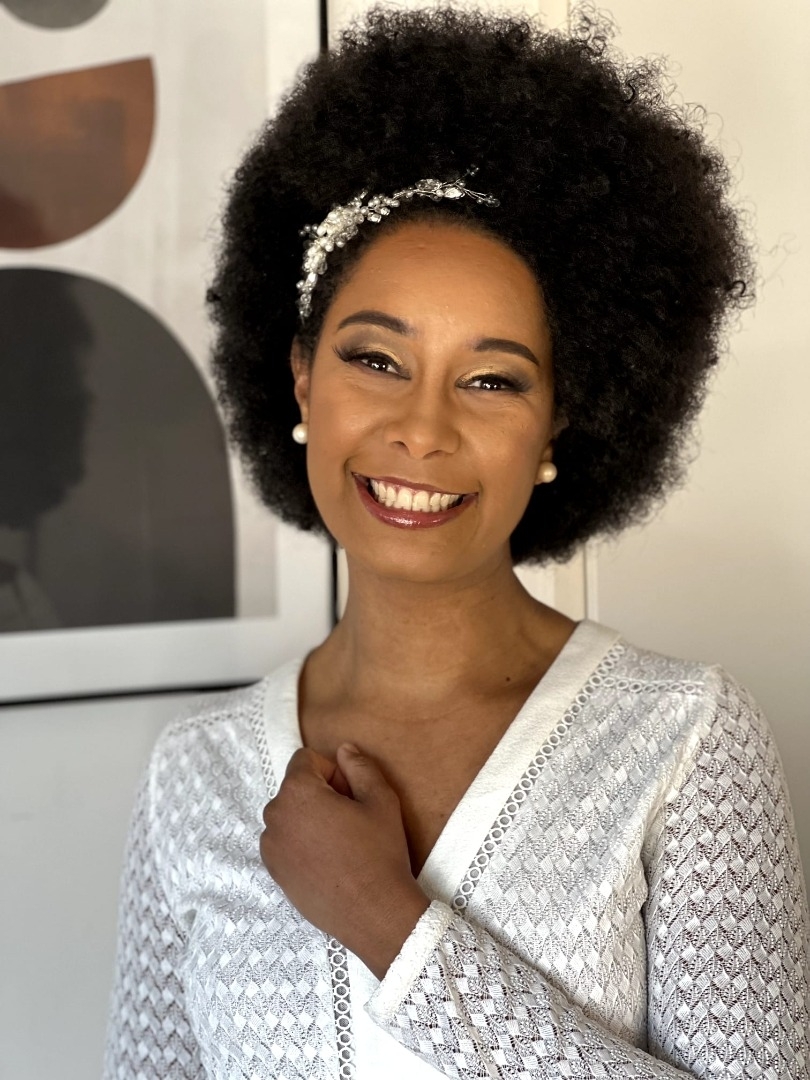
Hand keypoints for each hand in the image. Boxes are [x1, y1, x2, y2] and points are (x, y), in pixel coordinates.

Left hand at [260, 744, 429, 978]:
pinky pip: (285, 840)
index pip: (306, 759)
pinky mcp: (274, 871)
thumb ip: (360, 766)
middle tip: (351, 821)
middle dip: (321, 794)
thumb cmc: (379, 854)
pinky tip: (328, 862)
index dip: (333, 771)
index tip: (352, 795)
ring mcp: (270, 847)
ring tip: (340, 843)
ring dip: (310, 819)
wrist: (374, 914)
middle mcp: (275, 816)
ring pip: (291, 814)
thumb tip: (344, 749)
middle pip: (296, 787)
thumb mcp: (381, 800)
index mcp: (297, 792)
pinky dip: (302, 842)